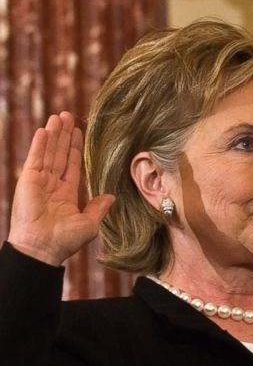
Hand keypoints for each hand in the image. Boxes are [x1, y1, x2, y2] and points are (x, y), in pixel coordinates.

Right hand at [7, 112, 114, 265]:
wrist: (43, 248)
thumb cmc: (64, 241)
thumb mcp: (89, 223)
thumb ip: (99, 208)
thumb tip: (111, 197)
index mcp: (65, 194)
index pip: (72, 165)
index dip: (75, 148)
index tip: (79, 132)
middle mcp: (51, 185)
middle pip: (59, 154)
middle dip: (65, 135)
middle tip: (69, 116)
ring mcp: (38, 182)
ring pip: (48, 152)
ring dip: (54, 134)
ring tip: (59, 116)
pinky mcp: (28, 180)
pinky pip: (35, 158)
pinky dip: (40, 144)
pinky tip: (44, 130)